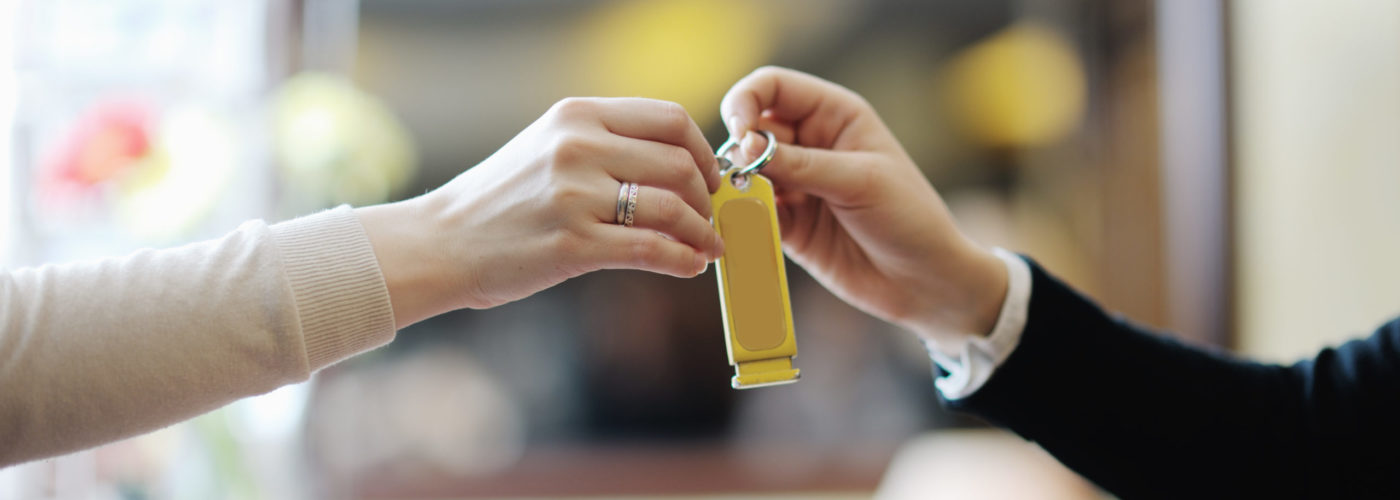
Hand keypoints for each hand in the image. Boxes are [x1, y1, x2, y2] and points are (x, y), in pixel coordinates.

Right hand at [360, 97, 723, 327]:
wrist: (441, 242)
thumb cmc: (502, 199)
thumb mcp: (550, 148)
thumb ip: (607, 144)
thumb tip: (679, 164)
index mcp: (577, 116)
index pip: (670, 119)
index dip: (704, 151)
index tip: (710, 177)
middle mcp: (578, 148)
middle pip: (679, 163)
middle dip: (706, 196)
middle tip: (710, 217)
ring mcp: (575, 196)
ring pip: (672, 207)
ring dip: (701, 232)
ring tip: (707, 247)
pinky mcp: (573, 244)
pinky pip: (650, 249)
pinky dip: (681, 259)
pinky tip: (689, 266)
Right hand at [720, 67, 1005, 348]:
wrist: (925, 281)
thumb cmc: (909, 217)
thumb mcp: (859, 181)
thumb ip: (800, 164)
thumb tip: (744, 147)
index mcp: (834, 115)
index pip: (773, 87)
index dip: (746, 101)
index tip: (739, 131)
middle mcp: (810, 143)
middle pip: (751, 129)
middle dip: (739, 150)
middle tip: (743, 176)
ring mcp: (797, 185)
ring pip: (746, 172)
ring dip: (738, 185)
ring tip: (749, 205)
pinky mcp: (789, 224)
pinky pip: (751, 213)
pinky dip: (743, 218)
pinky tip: (749, 229)